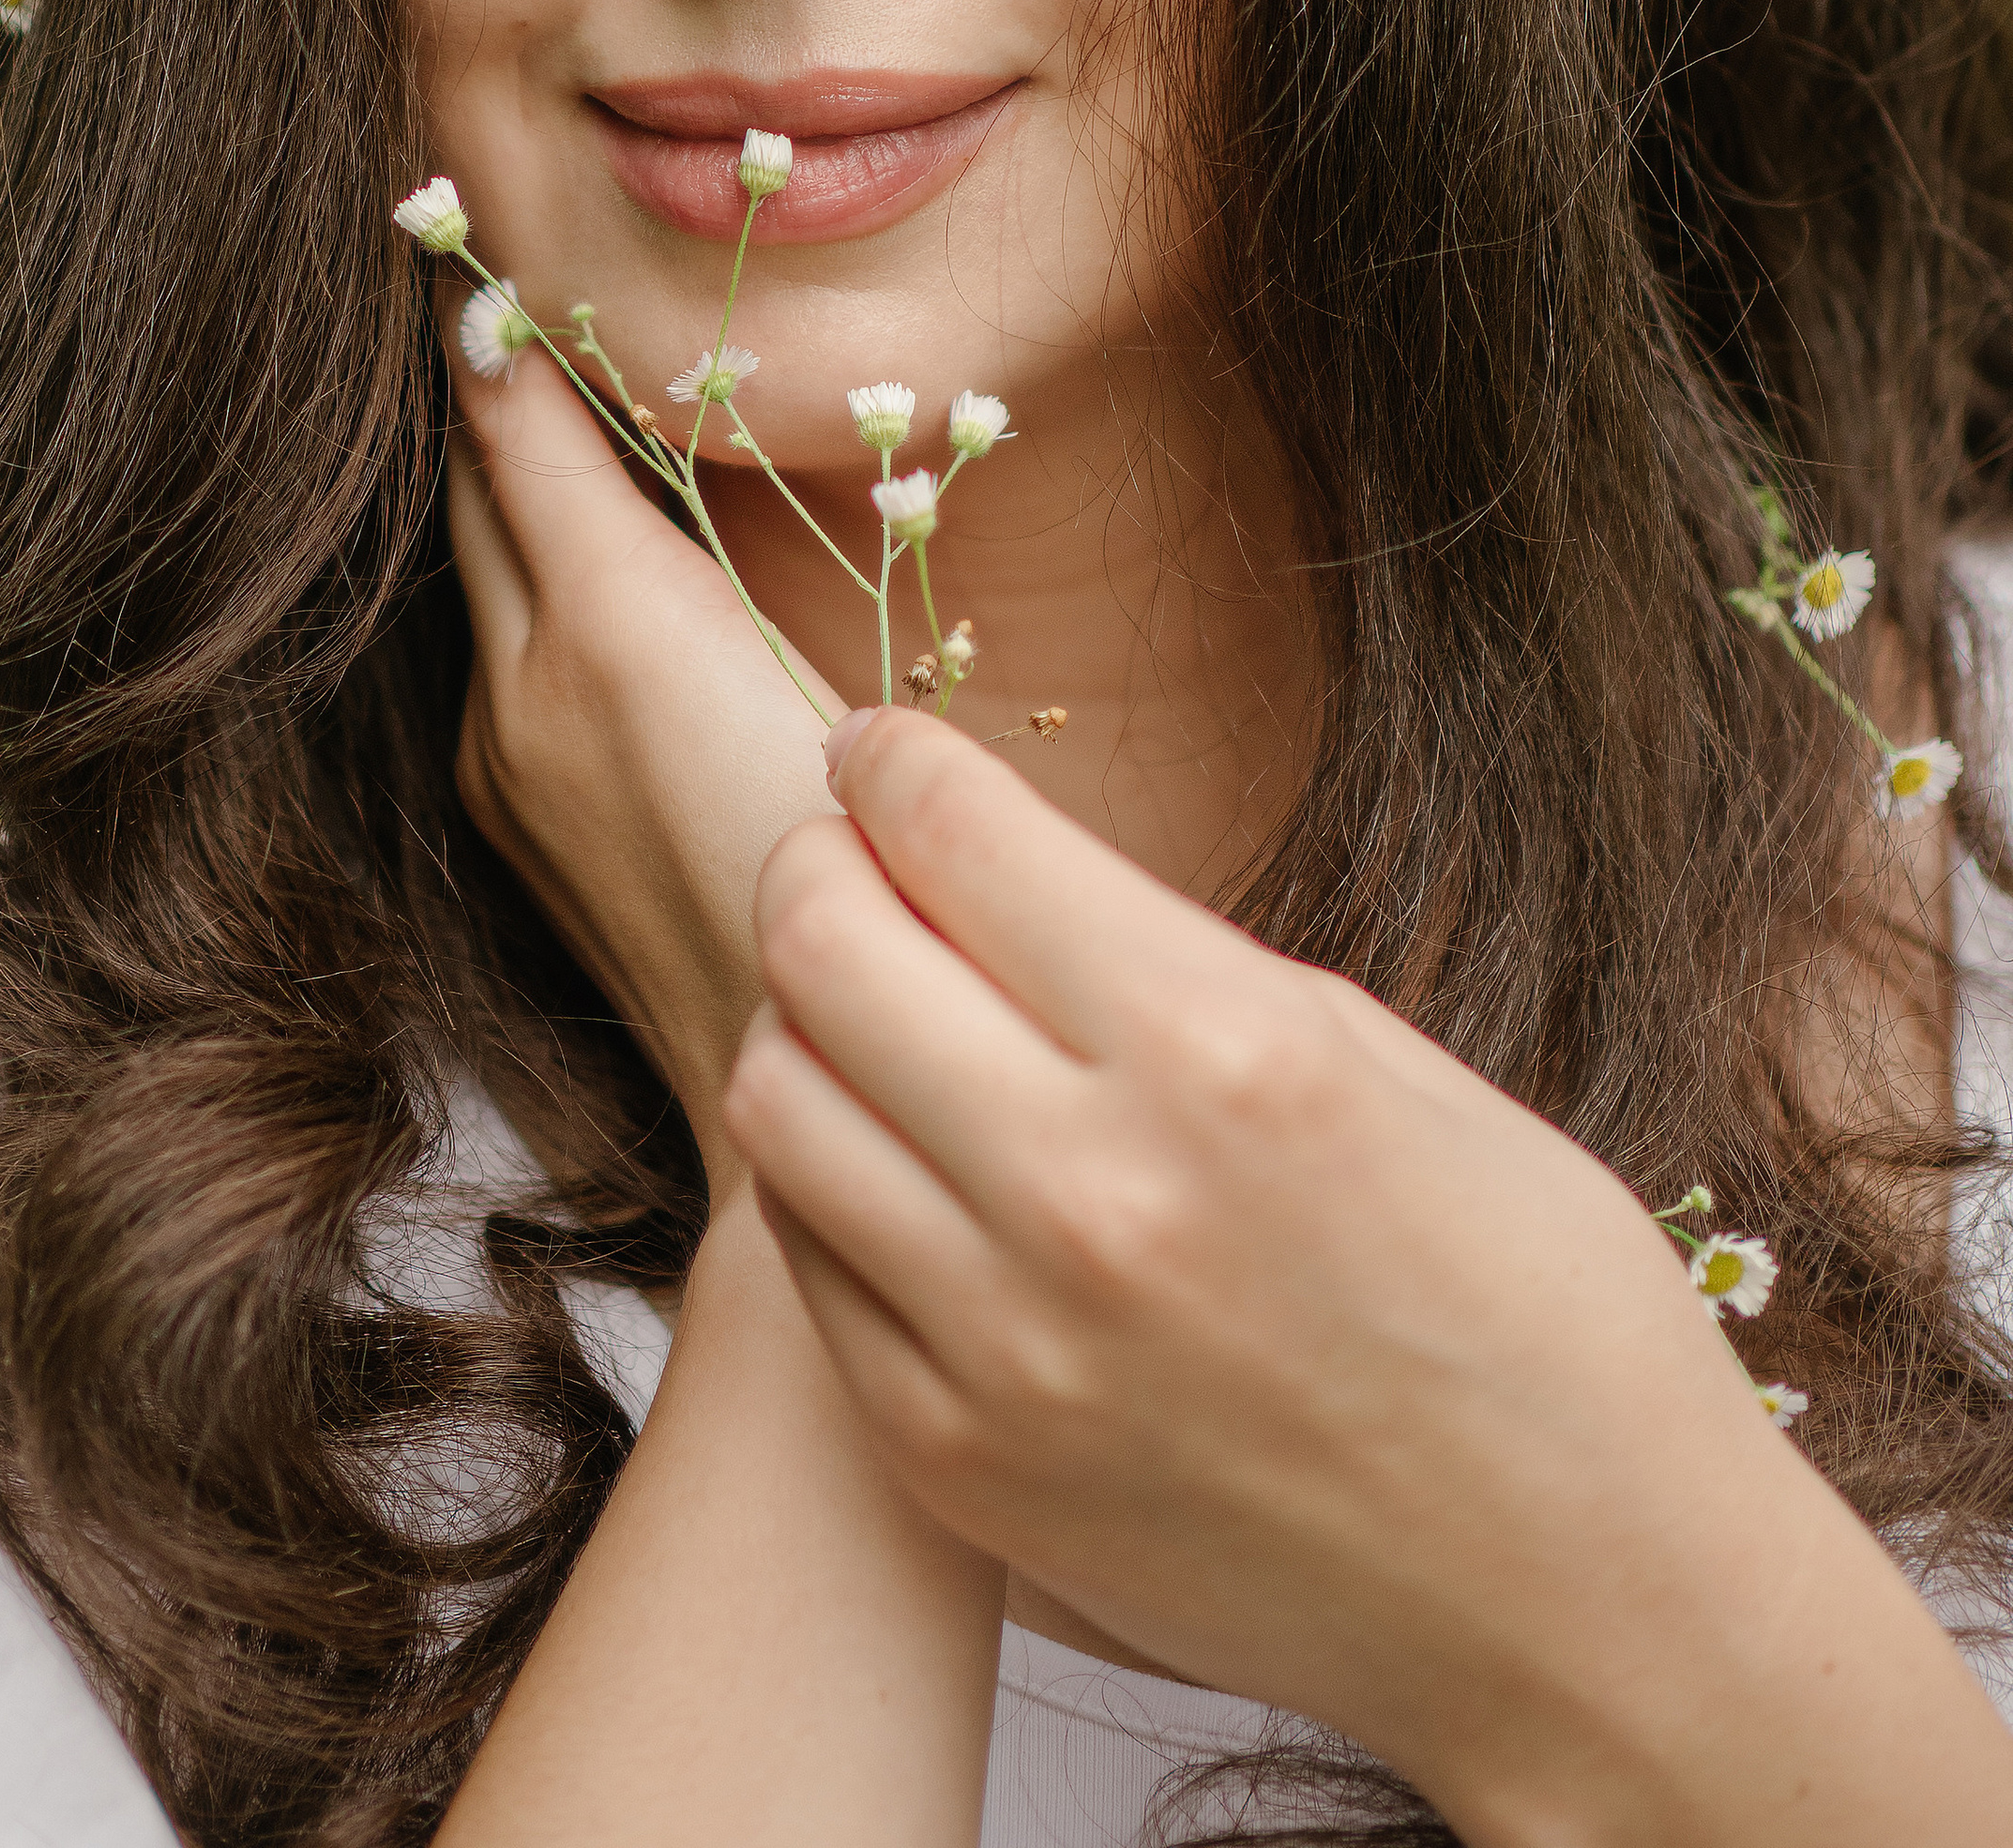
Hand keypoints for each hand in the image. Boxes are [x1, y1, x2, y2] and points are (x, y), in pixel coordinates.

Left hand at [451, 339, 840, 1190]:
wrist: (782, 1085)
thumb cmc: (863, 878)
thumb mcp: (829, 669)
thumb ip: (726, 543)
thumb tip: (659, 430)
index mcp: (616, 624)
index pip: (515, 421)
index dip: (491, 319)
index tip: (461, 228)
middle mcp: (523, 679)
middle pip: (478, 480)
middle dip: (489, 383)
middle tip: (497, 280)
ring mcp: (500, 753)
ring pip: (483, 563)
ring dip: (506, 479)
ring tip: (540, 392)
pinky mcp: (505, 810)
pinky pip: (496, 643)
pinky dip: (525, 579)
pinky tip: (586, 568)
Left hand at [725, 709, 2012, 1838]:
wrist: (1589, 1614)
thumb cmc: (1536, 1313)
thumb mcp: (1383, 1062)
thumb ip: (1168, 964)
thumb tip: (995, 877)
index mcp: (1221, 1055)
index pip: (951, 834)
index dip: (892, 760)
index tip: (881, 751)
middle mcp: (1093, 1195)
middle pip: (819, 951)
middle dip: (819, 864)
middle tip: (851, 861)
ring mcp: (1008, 1349)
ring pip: (776, 1103)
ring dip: (804, 1026)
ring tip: (871, 1017)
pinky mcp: (960, 1467)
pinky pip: (808, 1268)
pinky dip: (830, 1185)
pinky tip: (903, 1166)